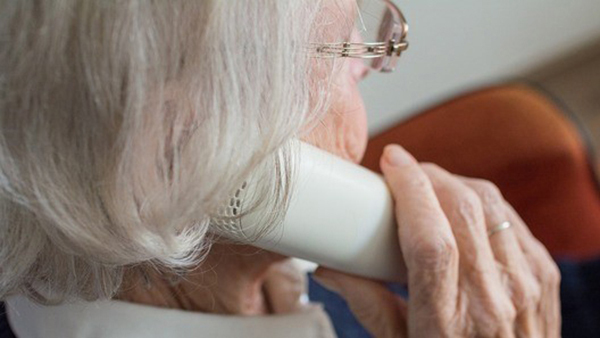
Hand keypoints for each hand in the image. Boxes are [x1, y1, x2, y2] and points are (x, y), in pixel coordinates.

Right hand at [313, 145, 560, 336]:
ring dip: (454, 183)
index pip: (430, 239)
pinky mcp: (543, 274)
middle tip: (405, 171)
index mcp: (447, 321)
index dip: (410, 189)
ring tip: (430, 186)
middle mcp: (492, 298)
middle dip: (428, 175)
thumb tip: (330, 269)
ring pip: (490, 204)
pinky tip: (463, 209)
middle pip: (463, 209)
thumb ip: (367, 304)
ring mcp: (525, 285)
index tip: (392, 162)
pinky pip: (511, 218)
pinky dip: (483, 203)